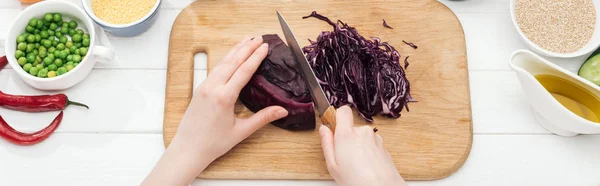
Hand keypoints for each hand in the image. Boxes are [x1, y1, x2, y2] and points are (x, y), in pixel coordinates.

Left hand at [175, 36, 287, 160]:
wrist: (188, 149)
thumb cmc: (214, 143)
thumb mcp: (241, 131)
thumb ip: (262, 118)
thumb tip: (282, 110)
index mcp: (224, 97)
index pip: (243, 71)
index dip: (255, 57)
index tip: (264, 46)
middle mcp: (213, 88)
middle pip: (232, 62)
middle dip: (246, 48)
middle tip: (258, 38)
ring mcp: (204, 87)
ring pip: (222, 63)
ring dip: (235, 51)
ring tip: (246, 40)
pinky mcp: (200, 90)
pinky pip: (215, 70)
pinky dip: (225, 60)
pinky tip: (231, 56)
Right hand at [319, 106, 406, 185]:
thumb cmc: (357, 181)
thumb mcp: (333, 165)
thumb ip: (327, 144)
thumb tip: (324, 130)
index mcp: (347, 135)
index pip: (343, 111)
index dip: (338, 117)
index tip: (334, 128)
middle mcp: (362, 132)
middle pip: (352, 127)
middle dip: (347, 138)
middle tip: (344, 156)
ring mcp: (375, 138)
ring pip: (362, 137)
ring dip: (359, 146)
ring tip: (357, 164)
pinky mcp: (383, 145)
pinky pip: (371, 144)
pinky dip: (368, 152)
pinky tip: (366, 166)